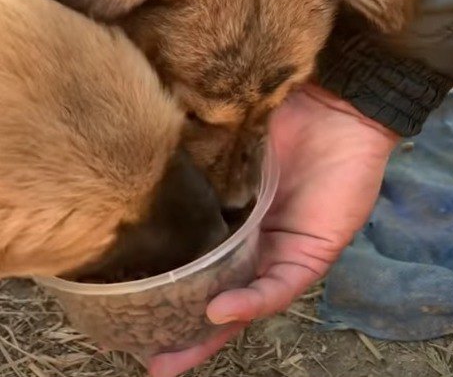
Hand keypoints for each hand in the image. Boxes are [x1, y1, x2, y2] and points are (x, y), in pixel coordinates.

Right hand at [148, 84, 400, 376]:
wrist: (333, 102)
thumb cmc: (273, 114)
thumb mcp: (216, 142)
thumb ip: (185, 159)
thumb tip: (126, 155)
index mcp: (222, 224)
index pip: (189, 266)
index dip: (160, 290)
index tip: (119, 306)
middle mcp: (245, 247)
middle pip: (211, 298)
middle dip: (179, 333)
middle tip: (146, 360)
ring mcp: (276, 255)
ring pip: (242, 307)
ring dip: (207, 336)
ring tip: (169, 358)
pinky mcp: (308, 256)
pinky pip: (278, 287)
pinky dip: (250, 301)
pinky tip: (220, 310)